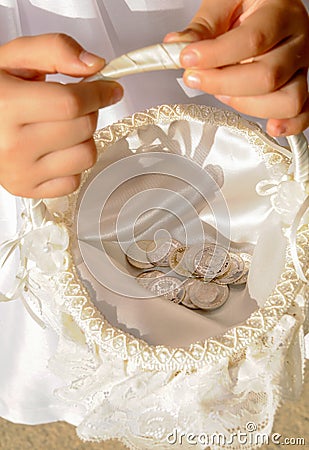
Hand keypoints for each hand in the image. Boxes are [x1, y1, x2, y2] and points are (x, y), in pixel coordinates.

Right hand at [0, 34, 122, 197]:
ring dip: (84, 139)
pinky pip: (75, 181)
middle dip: (89, 112)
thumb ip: (55, 50)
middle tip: (75, 105)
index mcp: (6, 106)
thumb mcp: (15, 58)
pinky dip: (72, 164)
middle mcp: (11, 145)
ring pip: (86, 157)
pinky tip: (55, 149)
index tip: (109, 88)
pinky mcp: (28, 190)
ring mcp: (20, 172)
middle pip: (83, 129)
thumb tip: (93, 65)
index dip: (98, 93)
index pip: (71, 103)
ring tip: (62, 127)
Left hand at [165, 0, 308, 135]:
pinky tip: (270, 126)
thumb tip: (177, 46)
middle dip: (222, 83)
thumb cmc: (246, 4)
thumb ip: (201, 27)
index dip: (216, 55)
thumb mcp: (222, 4)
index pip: (253, 40)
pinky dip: (289, 124)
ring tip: (222, 93)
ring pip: (286, 100)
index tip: (187, 59)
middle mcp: (297, 41)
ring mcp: (301, 67)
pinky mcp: (298, 86)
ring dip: (247, 105)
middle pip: (267, 76)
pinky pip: (303, 112)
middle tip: (195, 78)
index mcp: (281, 12)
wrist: (268, 5)